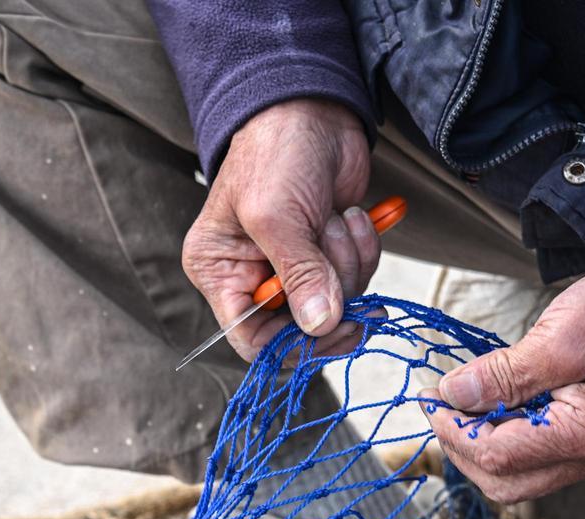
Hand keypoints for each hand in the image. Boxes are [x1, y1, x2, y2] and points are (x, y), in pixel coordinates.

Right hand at [182, 99, 379, 360]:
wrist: (312, 108)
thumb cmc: (276, 154)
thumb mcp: (277, 217)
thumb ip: (298, 276)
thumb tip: (320, 327)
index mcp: (221, 273)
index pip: (250, 339)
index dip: (291, 344)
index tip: (329, 327)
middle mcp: (255, 278)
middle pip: (302, 327)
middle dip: (330, 292)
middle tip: (338, 258)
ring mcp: (295, 268)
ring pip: (337, 303)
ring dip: (349, 263)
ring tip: (337, 219)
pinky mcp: (329, 255)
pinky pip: (358, 280)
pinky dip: (364, 251)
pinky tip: (351, 216)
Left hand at [420, 259, 584, 502]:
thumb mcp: (559, 337)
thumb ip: (504, 374)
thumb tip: (452, 394)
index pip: (499, 457)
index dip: (455, 430)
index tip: (431, 398)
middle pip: (505, 483)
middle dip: (463, 449)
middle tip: (440, 408)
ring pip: (518, 477)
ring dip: (481, 447)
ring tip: (461, 406)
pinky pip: (536, 458)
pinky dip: (505, 439)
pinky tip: (492, 407)